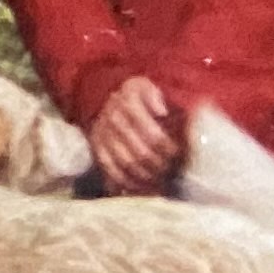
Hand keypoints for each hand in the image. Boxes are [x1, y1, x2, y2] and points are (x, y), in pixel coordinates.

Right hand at [90, 74, 183, 194]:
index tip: (178, 153)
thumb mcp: (148, 86)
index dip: (165, 145)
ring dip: (146, 175)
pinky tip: (141, 185)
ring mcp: (101, 132)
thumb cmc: (138, 96)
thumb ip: (157, 96)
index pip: (150, 130)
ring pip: (126, 162)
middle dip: (159, 164)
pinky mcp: (95, 146)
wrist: (108, 98)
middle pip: (139, 150)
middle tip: (173, 171)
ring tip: (161, 181)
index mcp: (128, 99)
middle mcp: (112, 115)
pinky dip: (126, 181)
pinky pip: (110, 168)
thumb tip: (161, 112)